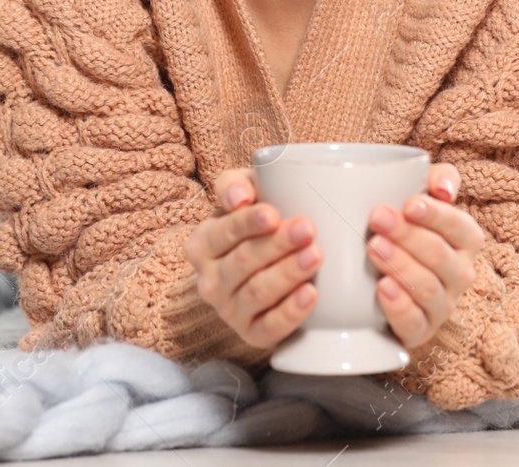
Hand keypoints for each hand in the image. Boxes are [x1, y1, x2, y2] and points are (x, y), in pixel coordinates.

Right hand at [182, 168, 319, 349]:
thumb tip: (240, 197)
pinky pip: (270, 328)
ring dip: (288, 273)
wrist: (265, 270)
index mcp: (203, 244)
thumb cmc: (258, 224)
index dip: (246, 223)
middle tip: (308, 229)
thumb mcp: (244, 195)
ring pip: (257, 293)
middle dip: (277, 245)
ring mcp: (230, 311)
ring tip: (316, 255)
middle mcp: (210, 280)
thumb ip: (234, 184)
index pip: (222, 233)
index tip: (273, 214)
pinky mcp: (252, 334)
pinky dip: (291, 312)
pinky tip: (311, 294)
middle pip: (243, 262)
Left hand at [366, 162, 484, 349]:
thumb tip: (444, 189)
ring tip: (372, 247)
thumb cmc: (406, 230)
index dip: (436, 215)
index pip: (459, 226)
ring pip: (427, 288)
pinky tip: (382, 288)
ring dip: (400, 265)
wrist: (379, 279)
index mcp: (466, 239)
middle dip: (407, 236)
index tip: (408, 204)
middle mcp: (460, 274)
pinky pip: (414, 323)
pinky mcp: (420, 330)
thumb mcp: (422, 196)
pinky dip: (398, 306)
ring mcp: (442, 305)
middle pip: (439, 256)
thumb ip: (439, 179)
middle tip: (377, 218)